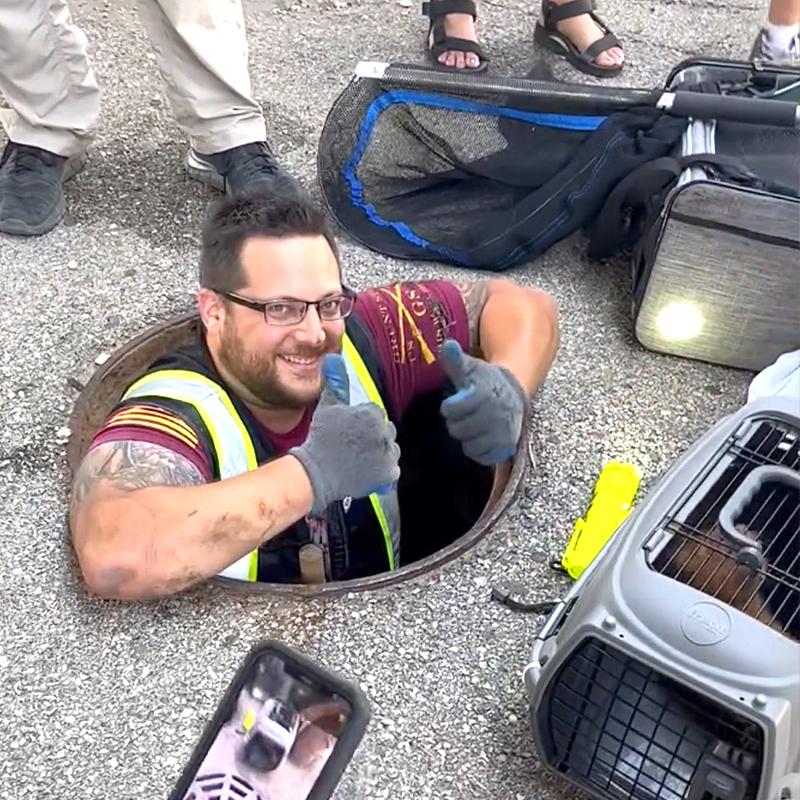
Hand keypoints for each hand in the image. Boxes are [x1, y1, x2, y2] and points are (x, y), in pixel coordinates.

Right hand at [289, 354, 400, 513]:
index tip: (349, 431)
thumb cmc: (321, 439)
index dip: (361, 422)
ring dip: (380, 452)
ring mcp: (388, 455)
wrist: (316, 473)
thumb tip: (334, 357)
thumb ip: (336, 382)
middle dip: (373, 436)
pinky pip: (392, 469)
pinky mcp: (388, 475)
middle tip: (353, 445)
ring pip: (390, 449)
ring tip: (359, 458)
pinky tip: (366, 470)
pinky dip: (382, 471)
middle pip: (385, 430)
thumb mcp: (328, 407)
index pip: (375, 413)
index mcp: (372, 414)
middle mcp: (384, 433)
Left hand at [439, 340, 526, 464]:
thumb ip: (456, 361)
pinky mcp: (506, 448)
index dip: (450, 406)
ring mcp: (502, 432)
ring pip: (468, 445)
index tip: (457, 401)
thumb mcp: (470, 369)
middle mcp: (495, 414)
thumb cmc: (484, 382)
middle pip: (457, 430)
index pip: (450, 410)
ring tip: (475, 425)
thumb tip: (448, 344)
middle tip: (466, 414)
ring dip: (467, 437)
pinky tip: (482, 436)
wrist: (512, 394)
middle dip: (457, 422)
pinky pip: (481, 457)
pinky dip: (478, 449)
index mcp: (483, 393)